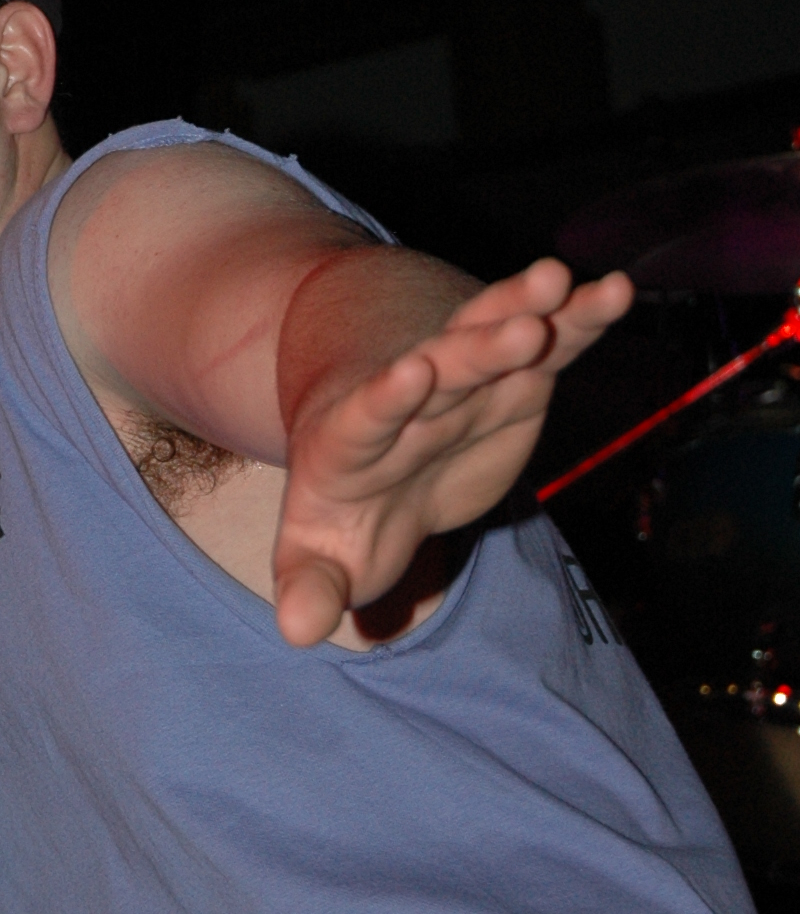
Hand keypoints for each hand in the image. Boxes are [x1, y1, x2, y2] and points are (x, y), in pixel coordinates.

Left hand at [273, 257, 632, 648]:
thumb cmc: (348, 513)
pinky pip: (546, 343)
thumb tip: (299, 632)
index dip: (388, 395)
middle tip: (520, 328)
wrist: (378, 459)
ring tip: (557, 280)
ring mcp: (462, 382)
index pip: (368, 414)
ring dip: (522, 307)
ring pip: (490, 335)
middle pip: (443, 368)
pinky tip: (614, 291)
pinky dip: (577, 319)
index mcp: (354, 439)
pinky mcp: (513, 379)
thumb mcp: (324, 556)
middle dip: (477, 349)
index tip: (414, 371)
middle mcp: (411, 399)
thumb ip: (313, 586)